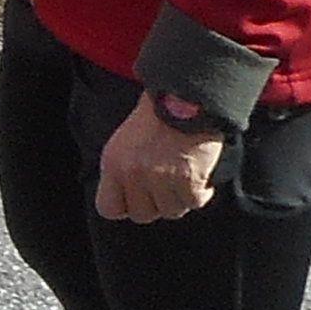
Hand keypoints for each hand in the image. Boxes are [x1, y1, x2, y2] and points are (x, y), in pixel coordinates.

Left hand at [94, 103, 226, 222]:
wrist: (187, 95)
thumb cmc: (159, 111)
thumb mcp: (126, 138)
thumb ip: (125, 168)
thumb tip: (132, 194)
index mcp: (113, 163)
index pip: (108, 208)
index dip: (126, 205)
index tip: (139, 197)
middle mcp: (133, 174)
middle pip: (143, 214)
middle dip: (156, 202)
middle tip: (167, 184)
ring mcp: (160, 179)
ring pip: (171, 211)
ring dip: (180, 197)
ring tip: (184, 175)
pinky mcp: (188, 181)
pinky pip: (194, 202)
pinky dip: (201, 192)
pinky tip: (201, 177)